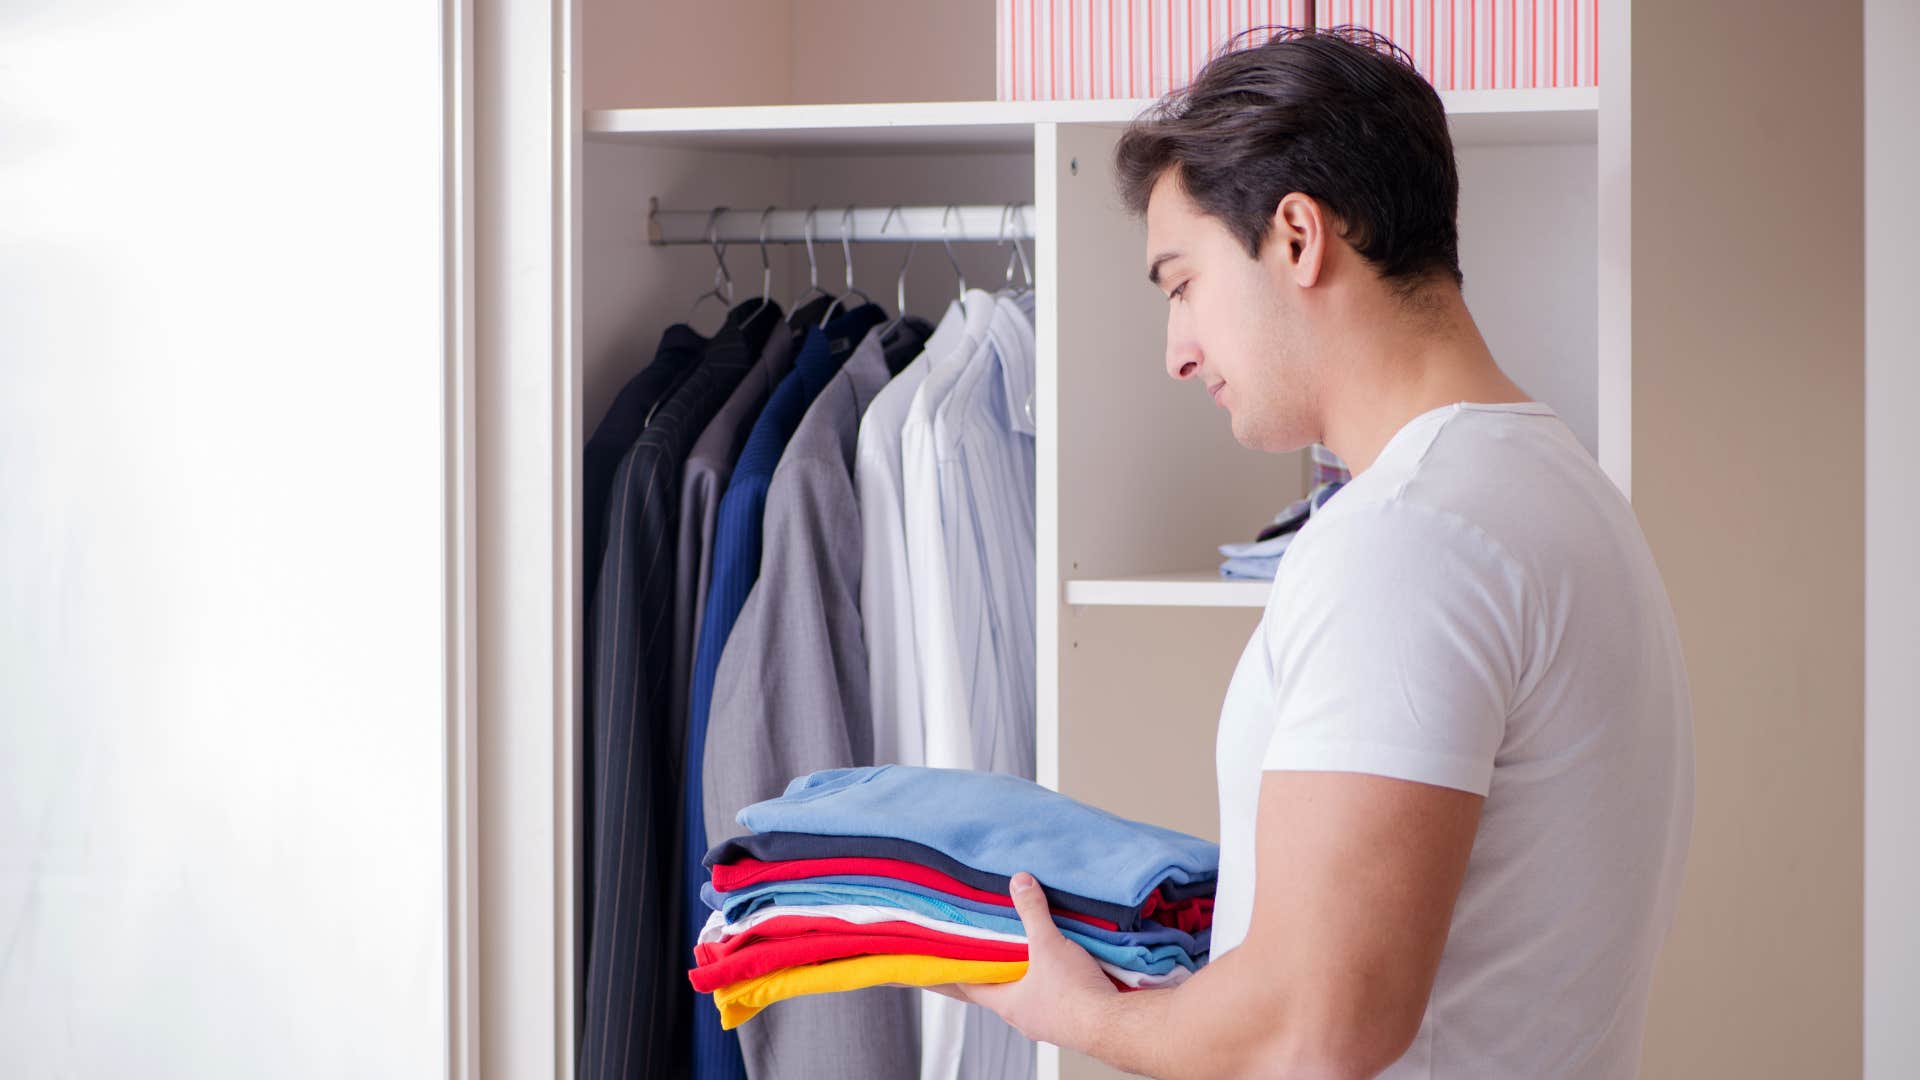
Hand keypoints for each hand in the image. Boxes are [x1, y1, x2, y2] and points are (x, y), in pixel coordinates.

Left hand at [928, 872, 1117, 1051]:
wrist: (1113, 1025)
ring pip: (1031, 999)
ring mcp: (1049, 1025)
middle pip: (1002, 993)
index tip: (954, 960)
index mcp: (1008, 1005)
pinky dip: (1055, 987)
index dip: (962, 972)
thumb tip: (1019, 882)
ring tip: (1032, 957)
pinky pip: (1057, 1003)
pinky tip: (1064, 971)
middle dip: (1000, 971)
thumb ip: (1033, 912)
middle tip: (996, 950)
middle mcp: (1025, 1019)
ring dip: (1030, 980)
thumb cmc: (1074, 993)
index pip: (972, 988)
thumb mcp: (1048, 944)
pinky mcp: (1073, 1024)